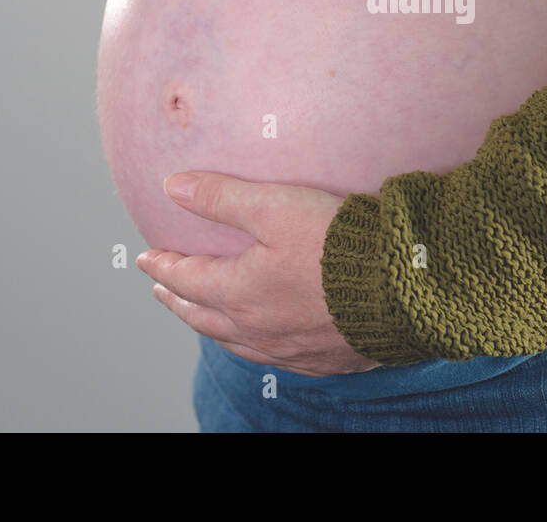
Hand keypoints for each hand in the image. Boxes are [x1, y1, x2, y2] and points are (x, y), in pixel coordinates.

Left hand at [135, 170, 382, 376]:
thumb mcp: (276, 206)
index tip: (145, 259)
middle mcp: (257, 328)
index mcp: (239, 292)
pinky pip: (274, 358)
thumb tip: (172, 187)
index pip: (186, 279)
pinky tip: (263, 341)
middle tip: (163, 290)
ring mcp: (290, 348)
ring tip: (202, 316)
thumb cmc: (339, 244)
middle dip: (179, 300)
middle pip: (203, 316)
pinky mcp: (323, 358)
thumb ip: (222, 197)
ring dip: (211, 326)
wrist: (401, 289)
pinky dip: (253, 346)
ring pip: (235, 342)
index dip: (163, 266)